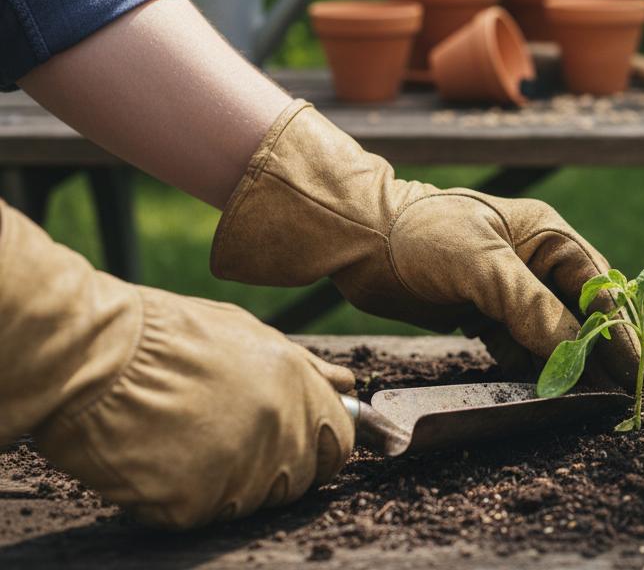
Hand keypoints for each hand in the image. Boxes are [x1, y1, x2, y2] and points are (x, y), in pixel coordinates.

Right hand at [0, 202, 353, 529]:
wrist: (92, 357)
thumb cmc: (165, 337)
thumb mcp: (247, 333)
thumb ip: (306, 367)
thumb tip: (349, 386)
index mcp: (299, 390)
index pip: (340, 443)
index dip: (318, 446)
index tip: (293, 442)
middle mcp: (280, 433)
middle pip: (297, 479)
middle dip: (270, 467)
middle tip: (220, 439)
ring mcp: (240, 473)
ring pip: (249, 501)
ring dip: (222, 482)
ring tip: (180, 438)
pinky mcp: (194, 505)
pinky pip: (200, 513)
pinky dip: (177, 497)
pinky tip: (155, 457)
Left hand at [211, 102, 640, 388]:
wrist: (360, 238)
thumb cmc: (422, 233)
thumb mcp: (481, 264)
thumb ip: (529, 306)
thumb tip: (571, 352)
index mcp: (549, 237)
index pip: (599, 288)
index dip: (617, 329)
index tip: (630, 369)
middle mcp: (538, 263)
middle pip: (582, 314)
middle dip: (598, 352)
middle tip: (615, 394)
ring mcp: (512, 290)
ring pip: (553, 334)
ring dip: (565, 364)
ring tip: (582, 400)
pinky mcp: (487, 314)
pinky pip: (521, 346)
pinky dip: (531, 368)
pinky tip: (537, 390)